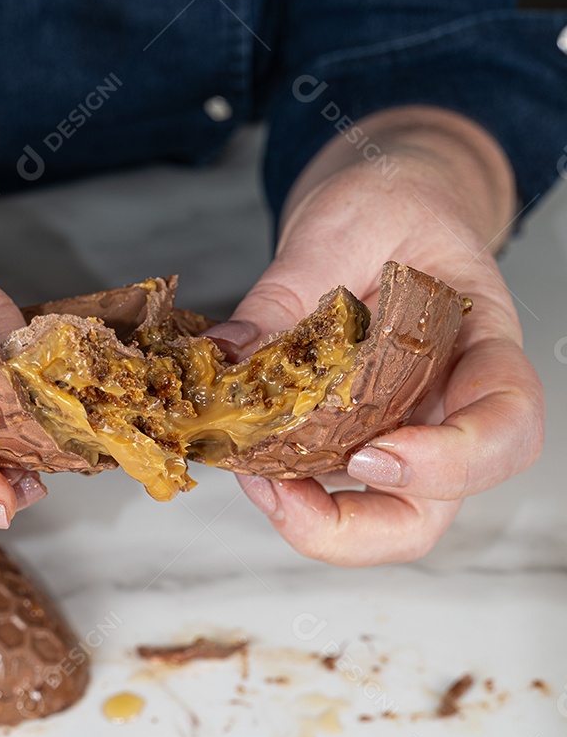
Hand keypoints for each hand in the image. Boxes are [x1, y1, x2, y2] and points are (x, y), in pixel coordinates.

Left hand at [210, 107, 543, 565]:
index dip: (449, 463)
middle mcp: (452, 411)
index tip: (370, 457)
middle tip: (280, 494)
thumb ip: (294, 287)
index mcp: (484, 351)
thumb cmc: (393, 207)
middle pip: (437, 509)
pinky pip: (333, 493)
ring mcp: (405, 436)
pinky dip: (288, 495)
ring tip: (252, 478)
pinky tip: (247, 459)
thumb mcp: (347, 223)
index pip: (506, 429)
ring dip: (314, 521)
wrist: (385, 211)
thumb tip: (231, 353)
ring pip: (383, 520)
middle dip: (359, 528)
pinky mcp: (355, 441)